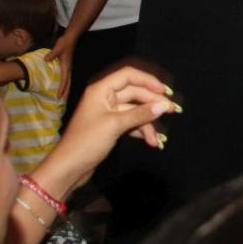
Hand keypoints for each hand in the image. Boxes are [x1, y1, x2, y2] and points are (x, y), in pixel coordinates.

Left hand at [41, 66, 178, 191]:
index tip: (165, 92)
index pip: (129, 75)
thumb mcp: (115, 125)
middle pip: (135, 93)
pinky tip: (151, 142)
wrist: (69, 167)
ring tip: (159, 138)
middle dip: (153, 103)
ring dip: (148, 123)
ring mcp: (108, 113)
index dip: (148, 81)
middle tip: (173, 111)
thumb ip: (140, 114)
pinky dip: (141, 131)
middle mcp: (105, 98)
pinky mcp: (111, 127)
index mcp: (101, 90)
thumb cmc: (87, 141)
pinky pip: (131, 123)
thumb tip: (164, 105)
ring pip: (135, 110)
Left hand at [46, 29, 76, 101]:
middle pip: (67, 83)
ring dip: (65, 88)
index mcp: (66, 66)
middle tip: (60, 100)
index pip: (64, 80)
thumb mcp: (58, 48)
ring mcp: (67, 67)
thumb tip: (46, 60)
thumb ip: (52, 54)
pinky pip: (65, 77)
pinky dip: (63, 83)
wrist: (70, 38)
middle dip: (65, 92)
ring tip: (62, 96)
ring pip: (67, 81)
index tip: (58, 96)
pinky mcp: (66, 66)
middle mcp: (68, 68)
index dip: (61, 88)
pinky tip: (60, 85)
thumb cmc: (64, 43)